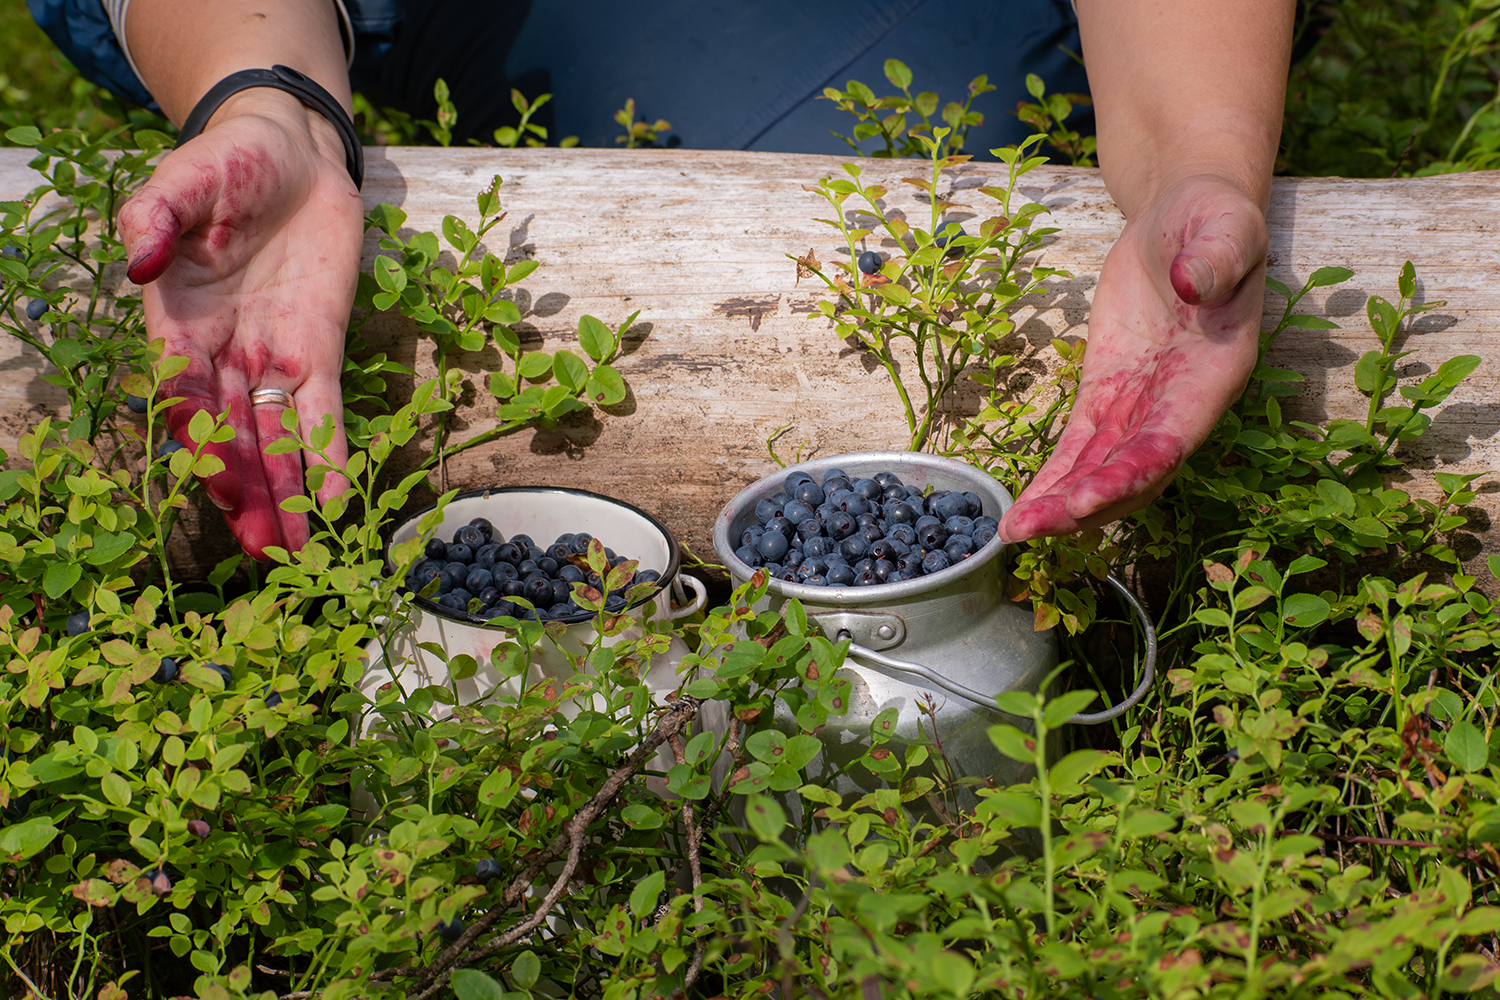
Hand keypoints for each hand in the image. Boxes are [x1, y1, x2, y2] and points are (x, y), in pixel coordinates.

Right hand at [119, 91, 363, 558]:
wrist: (291, 152)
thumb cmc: (227, 164)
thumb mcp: (183, 178)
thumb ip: (154, 216)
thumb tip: (135, 260)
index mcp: (176, 322)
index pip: (184, 395)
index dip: (201, 441)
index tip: (217, 484)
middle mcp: (221, 354)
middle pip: (232, 436)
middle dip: (249, 492)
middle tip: (264, 552)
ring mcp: (272, 358)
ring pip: (277, 440)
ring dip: (287, 494)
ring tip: (297, 551)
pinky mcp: (319, 352)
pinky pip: (324, 415)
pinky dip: (330, 458)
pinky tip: (339, 505)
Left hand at [999, 175, 1268, 541]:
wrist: (1187, 217)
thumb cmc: (1216, 219)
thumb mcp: (1226, 224)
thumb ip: (1217, 255)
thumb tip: (1194, 280)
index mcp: (1213, 375)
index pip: (1170, 440)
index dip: (1129, 475)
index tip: (1085, 500)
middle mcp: (1180, 404)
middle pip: (1132, 473)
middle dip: (1084, 505)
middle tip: (1030, 530)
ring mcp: (1143, 404)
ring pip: (1101, 469)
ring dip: (1061, 504)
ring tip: (1014, 532)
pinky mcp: (1108, 392)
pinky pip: (1080, 445)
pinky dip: (1054, 477)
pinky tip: (1023, 507)